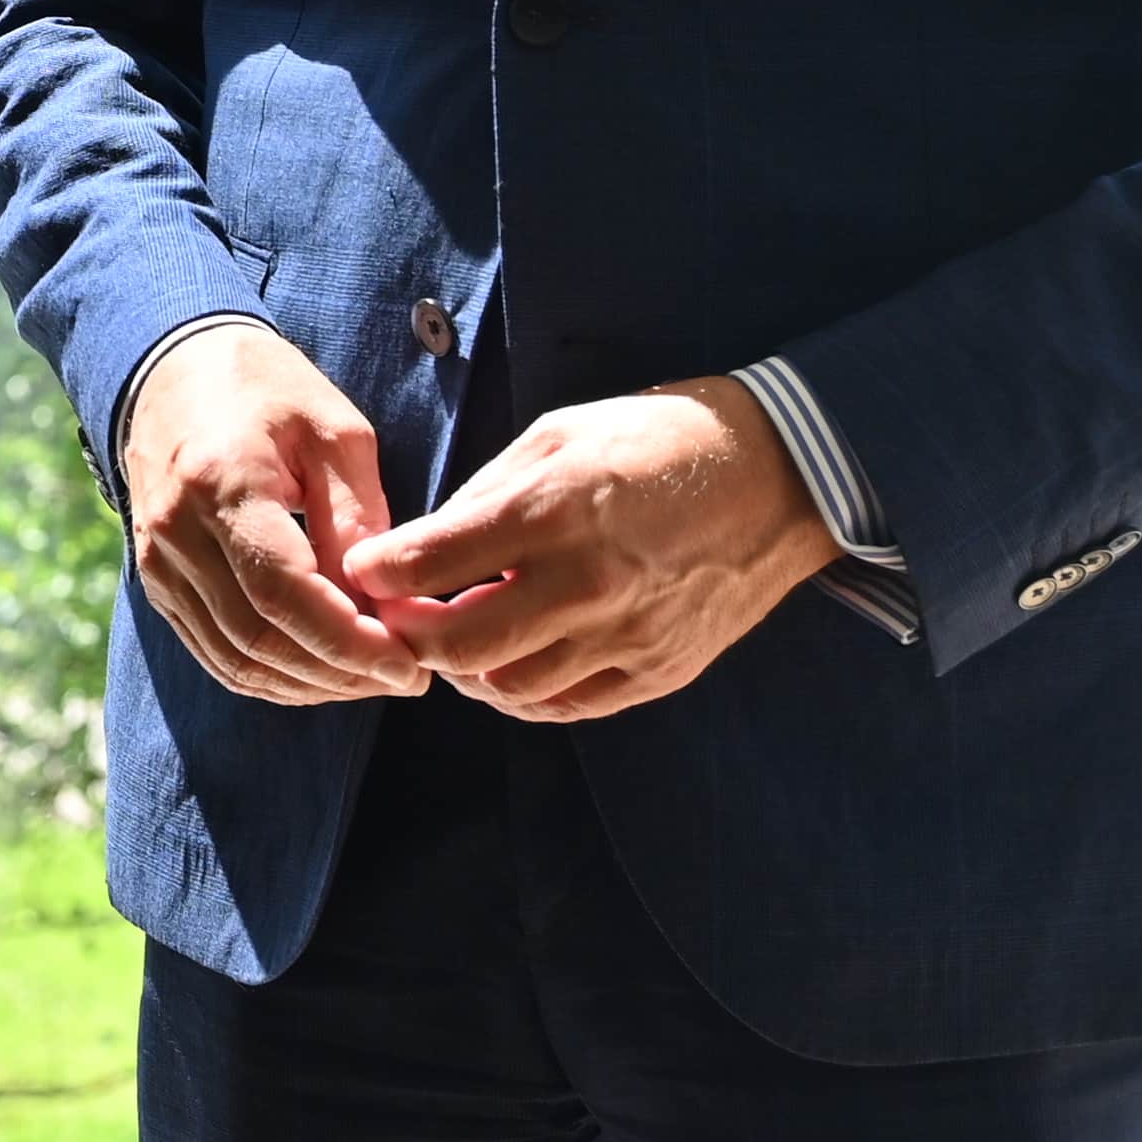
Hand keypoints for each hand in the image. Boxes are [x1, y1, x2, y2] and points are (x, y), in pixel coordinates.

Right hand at [116, 322, 430, 706]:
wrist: (174, 368)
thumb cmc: (266, 389)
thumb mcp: (334, 432)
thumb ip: (358, 519)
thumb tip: (384, 606)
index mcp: (222, 483)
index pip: (283, 594)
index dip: (350, 644)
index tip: (410, 664)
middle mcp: (176, 531)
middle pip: (259, 639)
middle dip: (340, 674)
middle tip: (406, 678)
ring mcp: (158, 562)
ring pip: (235, 660)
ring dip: (310, 685)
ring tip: (372, 678)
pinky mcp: (158, 581)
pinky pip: (215, 653)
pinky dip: (272, 677)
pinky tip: (322, 672)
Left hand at [341, 374, 836, 721]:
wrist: (776, 476)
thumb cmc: (656, 439)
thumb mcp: (557, 434)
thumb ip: (485, 497)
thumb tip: (423, 547)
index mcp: (554, 511)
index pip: (434, 563)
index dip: (381, 574)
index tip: (364, 571)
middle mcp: (589, 583)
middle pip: (463, 647)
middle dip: (411, 637)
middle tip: (397, 617)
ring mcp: (629, 636)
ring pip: (512, 690)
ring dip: (466, 671)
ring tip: (455, 638)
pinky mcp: (661, 671)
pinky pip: (570, 706)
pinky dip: (524, 695)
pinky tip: (510, 664)